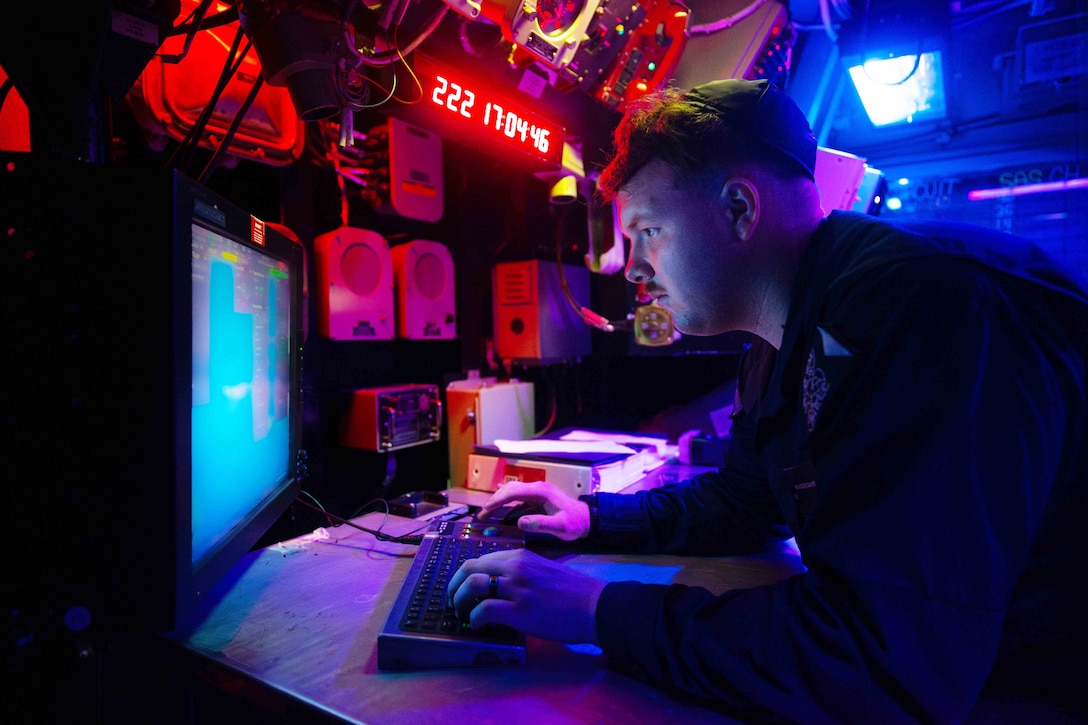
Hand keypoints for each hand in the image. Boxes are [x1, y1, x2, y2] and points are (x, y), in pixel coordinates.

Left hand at [447, 548, 604, 644]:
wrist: (594, 606)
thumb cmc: (573, 592)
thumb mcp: (543, 570)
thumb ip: (520, 573)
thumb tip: (497, 585)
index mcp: (520, 557)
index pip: (480, 559)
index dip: (465, 575)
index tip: (462, 588)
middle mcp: (515, 568)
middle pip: (469, 568)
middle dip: (455, 585)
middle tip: (454, 601)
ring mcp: (517, 589)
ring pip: (472, 586)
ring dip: (460, 601)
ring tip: (462, 613)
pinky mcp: (520, 611)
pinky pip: (484, 611)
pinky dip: (475, 619)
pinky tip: (478, 626)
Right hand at [478, 480, 591, 540]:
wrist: (587, 519)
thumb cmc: (575, 523)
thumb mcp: (560, 526)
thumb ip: (541, 524)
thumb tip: (520, 522)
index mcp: (541, 491)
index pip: (514, 492)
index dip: (498, 500)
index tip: (486, 510)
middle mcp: (537, 488)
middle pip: (510, 489)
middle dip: (494, 501)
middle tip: (481, 515)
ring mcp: (537, 492)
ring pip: (512, 492)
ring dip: (498, 502)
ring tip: (486, 514)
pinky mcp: (537, 499)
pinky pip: (518, 499)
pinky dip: (506, 505)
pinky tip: (499, 513)